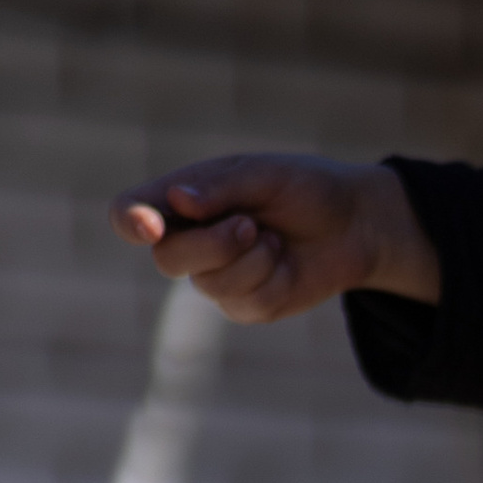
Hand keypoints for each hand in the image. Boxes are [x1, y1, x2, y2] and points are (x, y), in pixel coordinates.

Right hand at [108, 154, 439, 322]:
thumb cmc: (303, 188)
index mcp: (182, 198)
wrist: (352, 226)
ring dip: (249, 259)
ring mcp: (215, 278)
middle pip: (167, 258)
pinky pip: (243, 303)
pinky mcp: (244, 306)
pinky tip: (283, 260)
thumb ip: (220, 189)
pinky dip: (269, 279)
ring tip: (273, 236)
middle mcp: (191, 240)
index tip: (149, 225)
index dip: (130, 221)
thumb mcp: (263, 176)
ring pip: (207, 284)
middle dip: (212, 244)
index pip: (130, 214)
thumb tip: (178, 202)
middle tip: (249, 224)